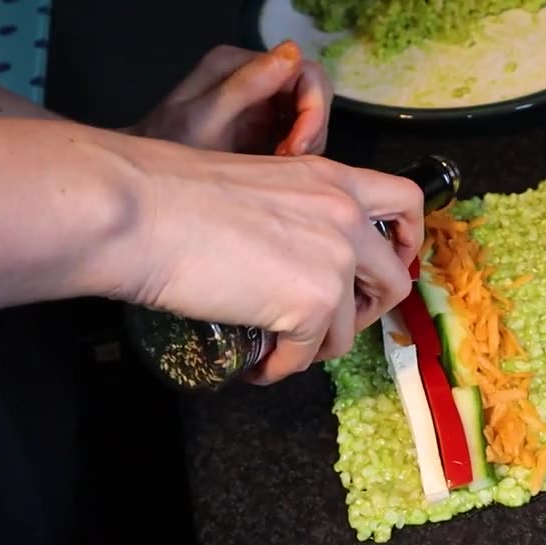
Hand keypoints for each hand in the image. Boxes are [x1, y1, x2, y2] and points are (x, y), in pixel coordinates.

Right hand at [105, 138, 423, 383]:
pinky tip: (255, 363)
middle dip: (368, 309)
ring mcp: (334, 262)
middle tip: (333, 321)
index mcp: (332, 178)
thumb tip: (291, 254)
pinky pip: (308, 355)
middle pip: (396, 276)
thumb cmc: (170, 194)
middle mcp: (346, 216)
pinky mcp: (313, 305)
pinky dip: (281, 367)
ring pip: (352, 327)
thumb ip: (293, 211)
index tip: (386, 262)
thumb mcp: (258, 183)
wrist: (138, 212)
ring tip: (282, 346)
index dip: (406, 240)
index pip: (407, 201)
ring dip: (318, 345)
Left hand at [128, 40, 332, 155]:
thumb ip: (246, 85)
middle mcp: (255, 75)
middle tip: (290, 159)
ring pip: (311, 117)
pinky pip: (300, 135)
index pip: (305, 73)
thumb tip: (293, 51)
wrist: (147, 178)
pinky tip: (276, 168)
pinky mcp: (265, 126)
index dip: (312, 110)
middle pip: (314, 94)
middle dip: (312, 129)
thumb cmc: (167, 147)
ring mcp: (261, 100)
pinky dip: (298, 155)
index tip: (296, 149)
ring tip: (278, 166)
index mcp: (238, 63)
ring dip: (307, 144)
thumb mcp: (204, 119)